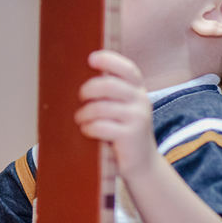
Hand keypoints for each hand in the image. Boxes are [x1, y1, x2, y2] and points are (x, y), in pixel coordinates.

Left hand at [75, 50, 158, 178]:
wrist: (141, 163)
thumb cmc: (123, 132)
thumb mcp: (120, 108)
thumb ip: (109, 94)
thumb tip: (80, 78)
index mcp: (137, 90)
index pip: (127, 69)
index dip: (109, 61)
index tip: (91, 58)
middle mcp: (141, 100)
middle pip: (109, 85)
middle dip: (88, 89)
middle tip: (80, 97)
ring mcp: (137, 118)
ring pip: (101, 107)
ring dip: (84, 114)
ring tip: (80, 120)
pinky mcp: (130, 136)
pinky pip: (101, 127)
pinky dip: (89, 128)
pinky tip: (87, 131)